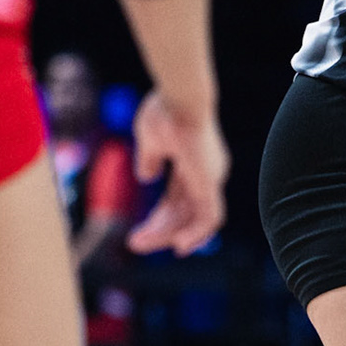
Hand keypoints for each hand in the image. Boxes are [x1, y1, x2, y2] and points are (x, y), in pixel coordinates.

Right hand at [126, 91, 229, 256]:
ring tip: (137, 243)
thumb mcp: (151, 141)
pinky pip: (211, 218)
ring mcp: (211, 179)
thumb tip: (147, 177)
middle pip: (183, 213)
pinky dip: (197, 234)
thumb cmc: (165, 111)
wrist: (179, 99)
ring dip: (167, 234)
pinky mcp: (211, 184)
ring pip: (193, 219)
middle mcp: (207, 174)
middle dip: (159, 230)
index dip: (162, 218)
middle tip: (133, 243)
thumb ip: (150, 159)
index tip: (143, 233)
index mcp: (195, 164)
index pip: (178, 200)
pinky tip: (178, 245)